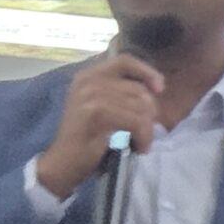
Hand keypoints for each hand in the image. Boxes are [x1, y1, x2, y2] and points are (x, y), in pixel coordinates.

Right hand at [35, 54, 164, 193]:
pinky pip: (136, 121)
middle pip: (139, 89)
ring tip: (140, 143)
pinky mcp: (97, 113)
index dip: (146, 72)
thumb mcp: (102, 108)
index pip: (125, 60)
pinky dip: (143, 137)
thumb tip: (156, 90)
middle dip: (149, 114)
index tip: (160, 89)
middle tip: (144, 133)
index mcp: (89, 76)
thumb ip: (121, 94)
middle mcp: (88, 81)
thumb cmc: (87, 139)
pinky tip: (139, 148)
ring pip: (141, 107)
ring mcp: (91, 95)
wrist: (63, 162)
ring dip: (147, 130)